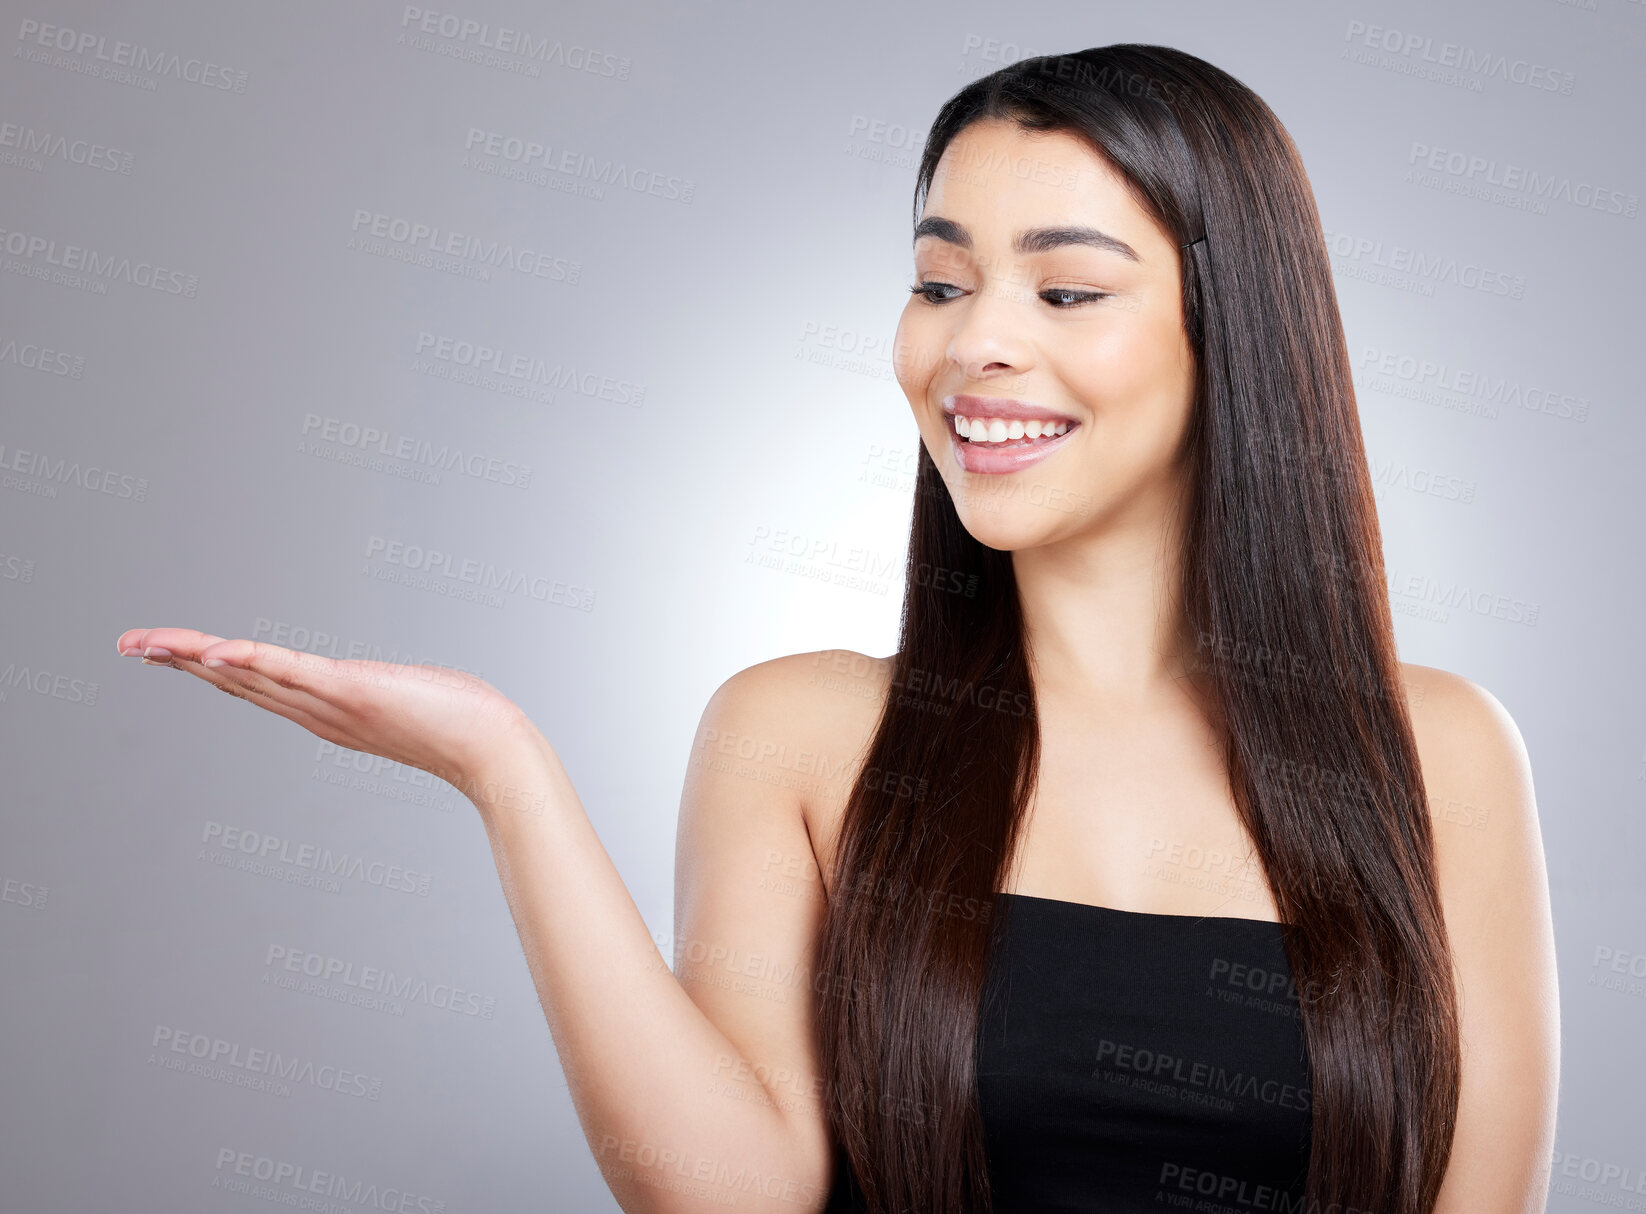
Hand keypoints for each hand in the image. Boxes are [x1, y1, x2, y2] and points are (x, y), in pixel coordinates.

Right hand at [114, 626, 538, 801]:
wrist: (492, 749)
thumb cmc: (463, 724)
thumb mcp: (407, 701)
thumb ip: (386, 695)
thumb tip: (396, 690)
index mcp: (325, 711)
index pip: (253, 683)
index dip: (205, 666)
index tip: (165, 652)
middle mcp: (318, 713)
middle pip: (234, 680)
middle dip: (179, 660)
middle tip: (128, 644)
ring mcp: (331, 704)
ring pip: (248, 676)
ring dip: (194, 657)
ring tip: (148, 643)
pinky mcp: (352, 691)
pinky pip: (290, 672)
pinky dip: (251, 660)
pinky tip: (214, 650)